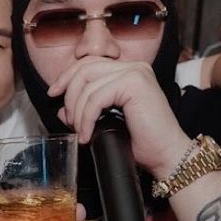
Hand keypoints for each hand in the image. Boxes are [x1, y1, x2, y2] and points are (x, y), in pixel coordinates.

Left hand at [45, 58, 189, 177]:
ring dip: (77, 111)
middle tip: (68, 120)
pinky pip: (96, 97)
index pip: (89, 63)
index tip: (54, 94)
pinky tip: (87, 134)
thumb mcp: (106, 124)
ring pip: (88, 84)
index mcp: (129, 71)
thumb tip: (62, 109)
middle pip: (85, 69)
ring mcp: (136, 73)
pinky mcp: (135, 84)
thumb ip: (85, 111)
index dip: (67, 77)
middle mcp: (134, 67)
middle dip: (68, 94)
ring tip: (80, 131)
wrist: (166, 156)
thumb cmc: (142, 143)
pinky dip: (85, 118)